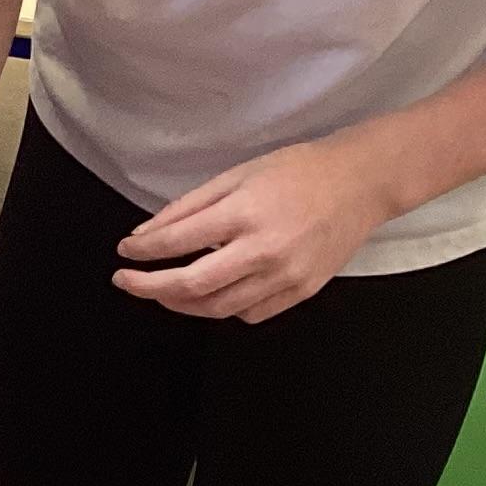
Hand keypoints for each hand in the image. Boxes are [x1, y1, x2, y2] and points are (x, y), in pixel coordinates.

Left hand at [114, 134, 390, 321]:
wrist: (360, 184)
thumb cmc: (298, 172)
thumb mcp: (235, 175)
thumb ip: (188, 207)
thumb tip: (146, 233)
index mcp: (244, 215)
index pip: (177, 242)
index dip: (142, 252)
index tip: (125, 252)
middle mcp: (264, 251)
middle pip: (192, 286)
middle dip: (149, 288)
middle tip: (127, 282)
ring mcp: (286, 276)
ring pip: (219, 308)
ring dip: (181, 304)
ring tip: (162, 291)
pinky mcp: (302, 291)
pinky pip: (251, 313)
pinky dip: (223, 308)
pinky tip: (211, 294)